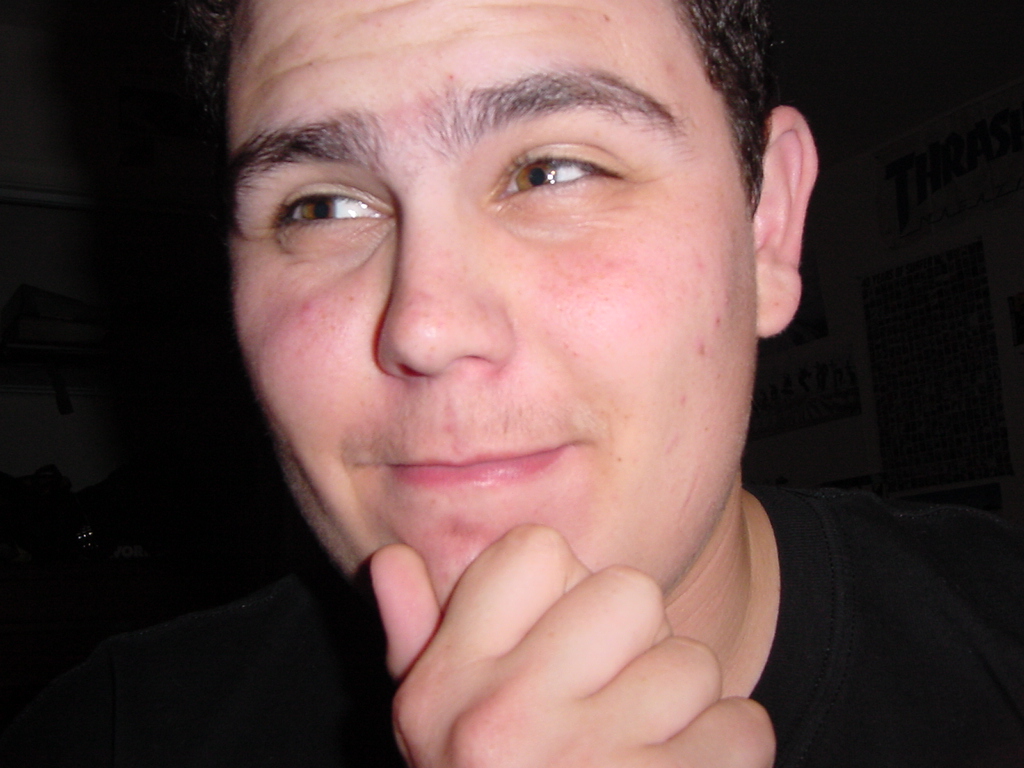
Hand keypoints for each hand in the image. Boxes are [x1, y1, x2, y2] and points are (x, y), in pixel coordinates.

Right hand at [371, 525, 774, 767]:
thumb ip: (414, 638)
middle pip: (631, 593)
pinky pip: (743, 727)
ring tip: (641, 749)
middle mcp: (509, 720)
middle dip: (637, 642)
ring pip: (693, 662)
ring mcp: (590, 763)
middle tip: (610, 699)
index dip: (564, 585)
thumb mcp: (430, 728)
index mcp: (450, 686)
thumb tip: (392, 561)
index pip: (536, 551)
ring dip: (684, 707)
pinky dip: (728, 753)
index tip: (559, 637)